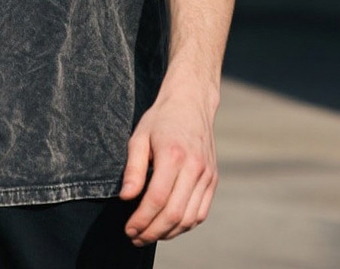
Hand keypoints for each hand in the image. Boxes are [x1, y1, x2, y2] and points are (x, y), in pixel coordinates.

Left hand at [117, 84, 218, 245]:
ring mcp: (207, 175)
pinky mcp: (213, 179)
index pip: (157, 199)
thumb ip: (133, 169)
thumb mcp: (139, 137)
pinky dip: (185, 225)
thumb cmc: (161, 119)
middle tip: (135, 237)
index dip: (142, 219)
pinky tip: (168, 226)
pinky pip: (201, 212)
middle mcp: (194, 168)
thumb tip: (126, 198)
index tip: (129, 228)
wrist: (191, 102)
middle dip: (152, 232)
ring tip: (149, 235)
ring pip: (189, 218)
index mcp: (173, 155)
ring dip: (168, 233)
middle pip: (174, 214)